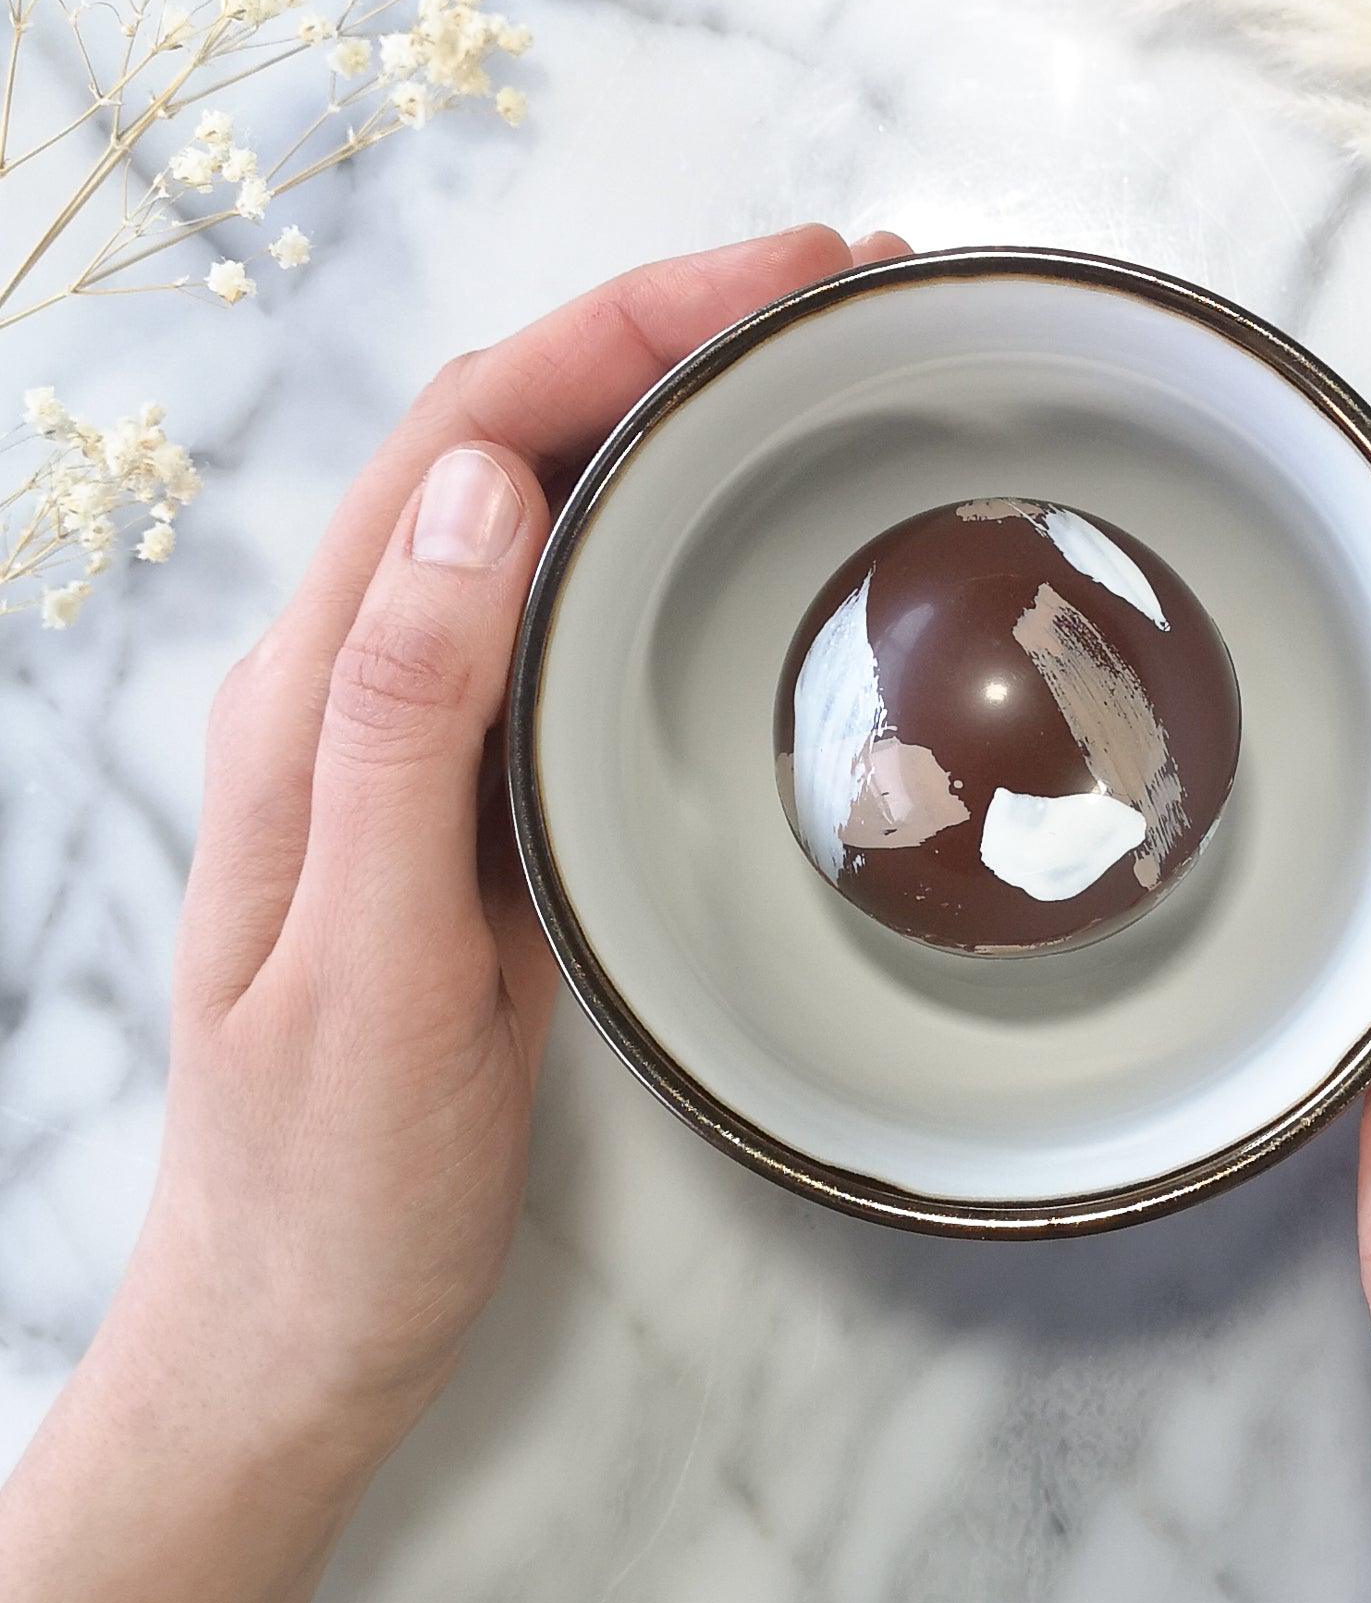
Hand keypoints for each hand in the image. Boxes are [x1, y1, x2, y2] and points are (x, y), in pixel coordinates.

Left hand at [0, 225, 907, 1602]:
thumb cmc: (328, 1185)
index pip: (466, 440)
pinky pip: (569, 608)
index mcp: (314, 698)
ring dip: (667, 406)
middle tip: (842, 287)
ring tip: (816, 363)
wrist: (297, 1327)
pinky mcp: (476, 788)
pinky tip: (743, 522)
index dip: (621, 325)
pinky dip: (662, 523)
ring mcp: (416, 732)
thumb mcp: (371, 973)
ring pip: (540, 507)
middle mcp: (355, 682)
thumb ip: (407, 726)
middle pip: (505, 435)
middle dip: (664, 326)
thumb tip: (491, 491)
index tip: (784, 274)